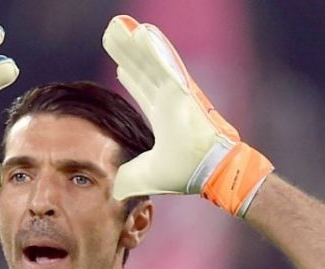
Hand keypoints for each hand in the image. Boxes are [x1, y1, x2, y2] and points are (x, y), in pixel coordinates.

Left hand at [102, 15, 272, 216]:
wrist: (213, 173)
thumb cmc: (188, 173)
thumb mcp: (147, 175)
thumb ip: (129, 177)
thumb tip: (113, 188)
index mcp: (164, 116)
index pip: (143, 90)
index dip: (131, 76)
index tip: (120, 63)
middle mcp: (170, 100)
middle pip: (143, 69)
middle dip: (127, 53)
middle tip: (111, 34)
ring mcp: (177, 92)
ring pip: (150, 61)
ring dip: (134, 44)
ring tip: (118, 25)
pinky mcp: (182, 90)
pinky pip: (165, 64)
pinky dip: (154, 49)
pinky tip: (140, 32)